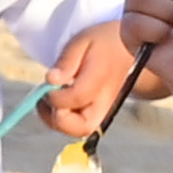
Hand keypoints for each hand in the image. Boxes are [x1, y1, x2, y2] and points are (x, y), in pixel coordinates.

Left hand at [40, 20, 140, 140]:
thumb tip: (51, 80)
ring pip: (78, 130)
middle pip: (81, 127)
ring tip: (49, 97)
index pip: (77, 99)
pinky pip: (78, 126)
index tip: (48, 82)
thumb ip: (67, 62)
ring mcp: (103, 111)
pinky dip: (62, 119)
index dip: (56, 96)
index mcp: (101, 79)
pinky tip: (56, 100)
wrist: (126, 48)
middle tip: (46, 98)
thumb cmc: (101, 43)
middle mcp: (105, 101)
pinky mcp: (98, 114)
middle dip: (58, 118)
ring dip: (57, 120)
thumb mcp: (82, 42)